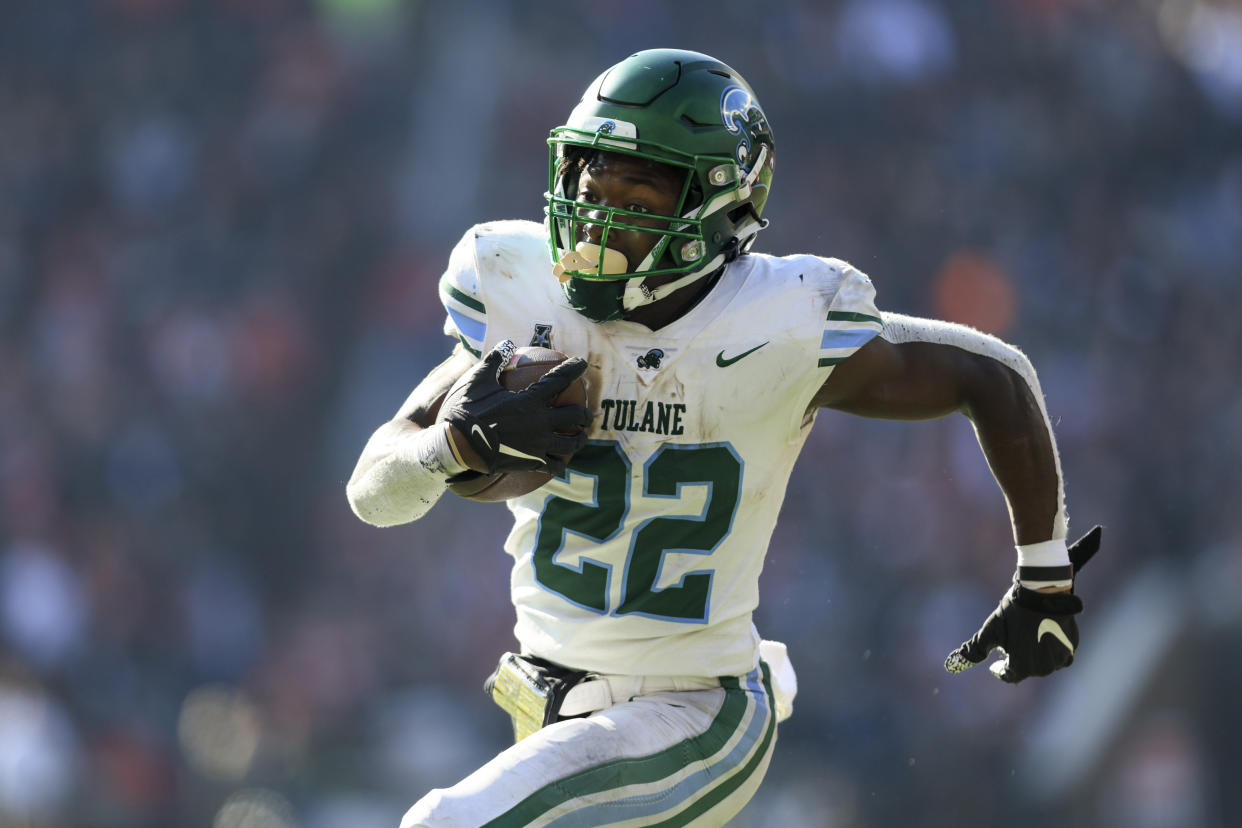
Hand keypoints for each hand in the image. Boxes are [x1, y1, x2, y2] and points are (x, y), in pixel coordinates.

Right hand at [437, 341, 590, 474]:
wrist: (456, 446)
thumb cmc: (465, 411)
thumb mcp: (477, 381)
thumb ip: (494, 361)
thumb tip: (505, 343)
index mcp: (529, 400)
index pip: (560, 379)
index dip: (574, 369)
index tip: (582, 363)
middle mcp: (540, 422)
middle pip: (575, 416)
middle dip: (584, 413)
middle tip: (586, 413)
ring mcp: (538, 445)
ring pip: (571, 444)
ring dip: (579, 439)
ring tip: (581, 438)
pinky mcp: (531, 463)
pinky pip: (554, 465)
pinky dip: (560, 463)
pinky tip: (561, 462)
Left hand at [944, 526, 1101, 682]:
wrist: (1043, 590)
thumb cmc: (1013, 611)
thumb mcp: (990, 630)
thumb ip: (974, 651)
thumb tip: (951, 665)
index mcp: (1023, 667)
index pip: (1008, 675)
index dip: (999, 669)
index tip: (994, 664)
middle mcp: (1044, 668)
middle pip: (1026, 669)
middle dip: (1017, 659)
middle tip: (1010, 644)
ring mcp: (1061, 658)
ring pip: (1043, 663)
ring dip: (1033, 655)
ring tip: (1026, 638)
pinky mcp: (1072, 646)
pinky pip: (1059, 654)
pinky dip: (1049, 649)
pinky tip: (1042, 635)